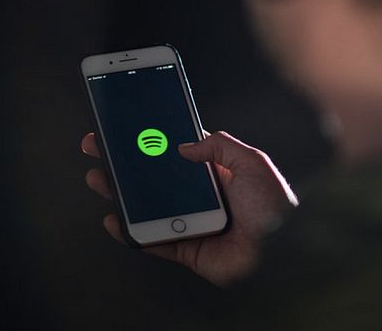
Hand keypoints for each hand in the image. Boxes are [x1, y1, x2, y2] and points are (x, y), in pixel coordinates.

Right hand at [81, 131, 297, 286]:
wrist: (282, 252)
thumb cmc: (274, 207)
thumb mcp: (252, 162)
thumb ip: (219, 146)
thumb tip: (183, 145)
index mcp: (217, 174)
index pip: (177, 152)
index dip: (152, 142)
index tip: (129, 128)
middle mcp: (202, 197)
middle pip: (155, 178)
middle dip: (127, 164)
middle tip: (100, 148)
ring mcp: (191, 223)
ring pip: (148, 207)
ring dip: (121, 193)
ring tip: (98, 176)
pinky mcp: (187, 249)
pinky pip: (152, 240)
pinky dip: (131, 231)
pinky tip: (113, 217)